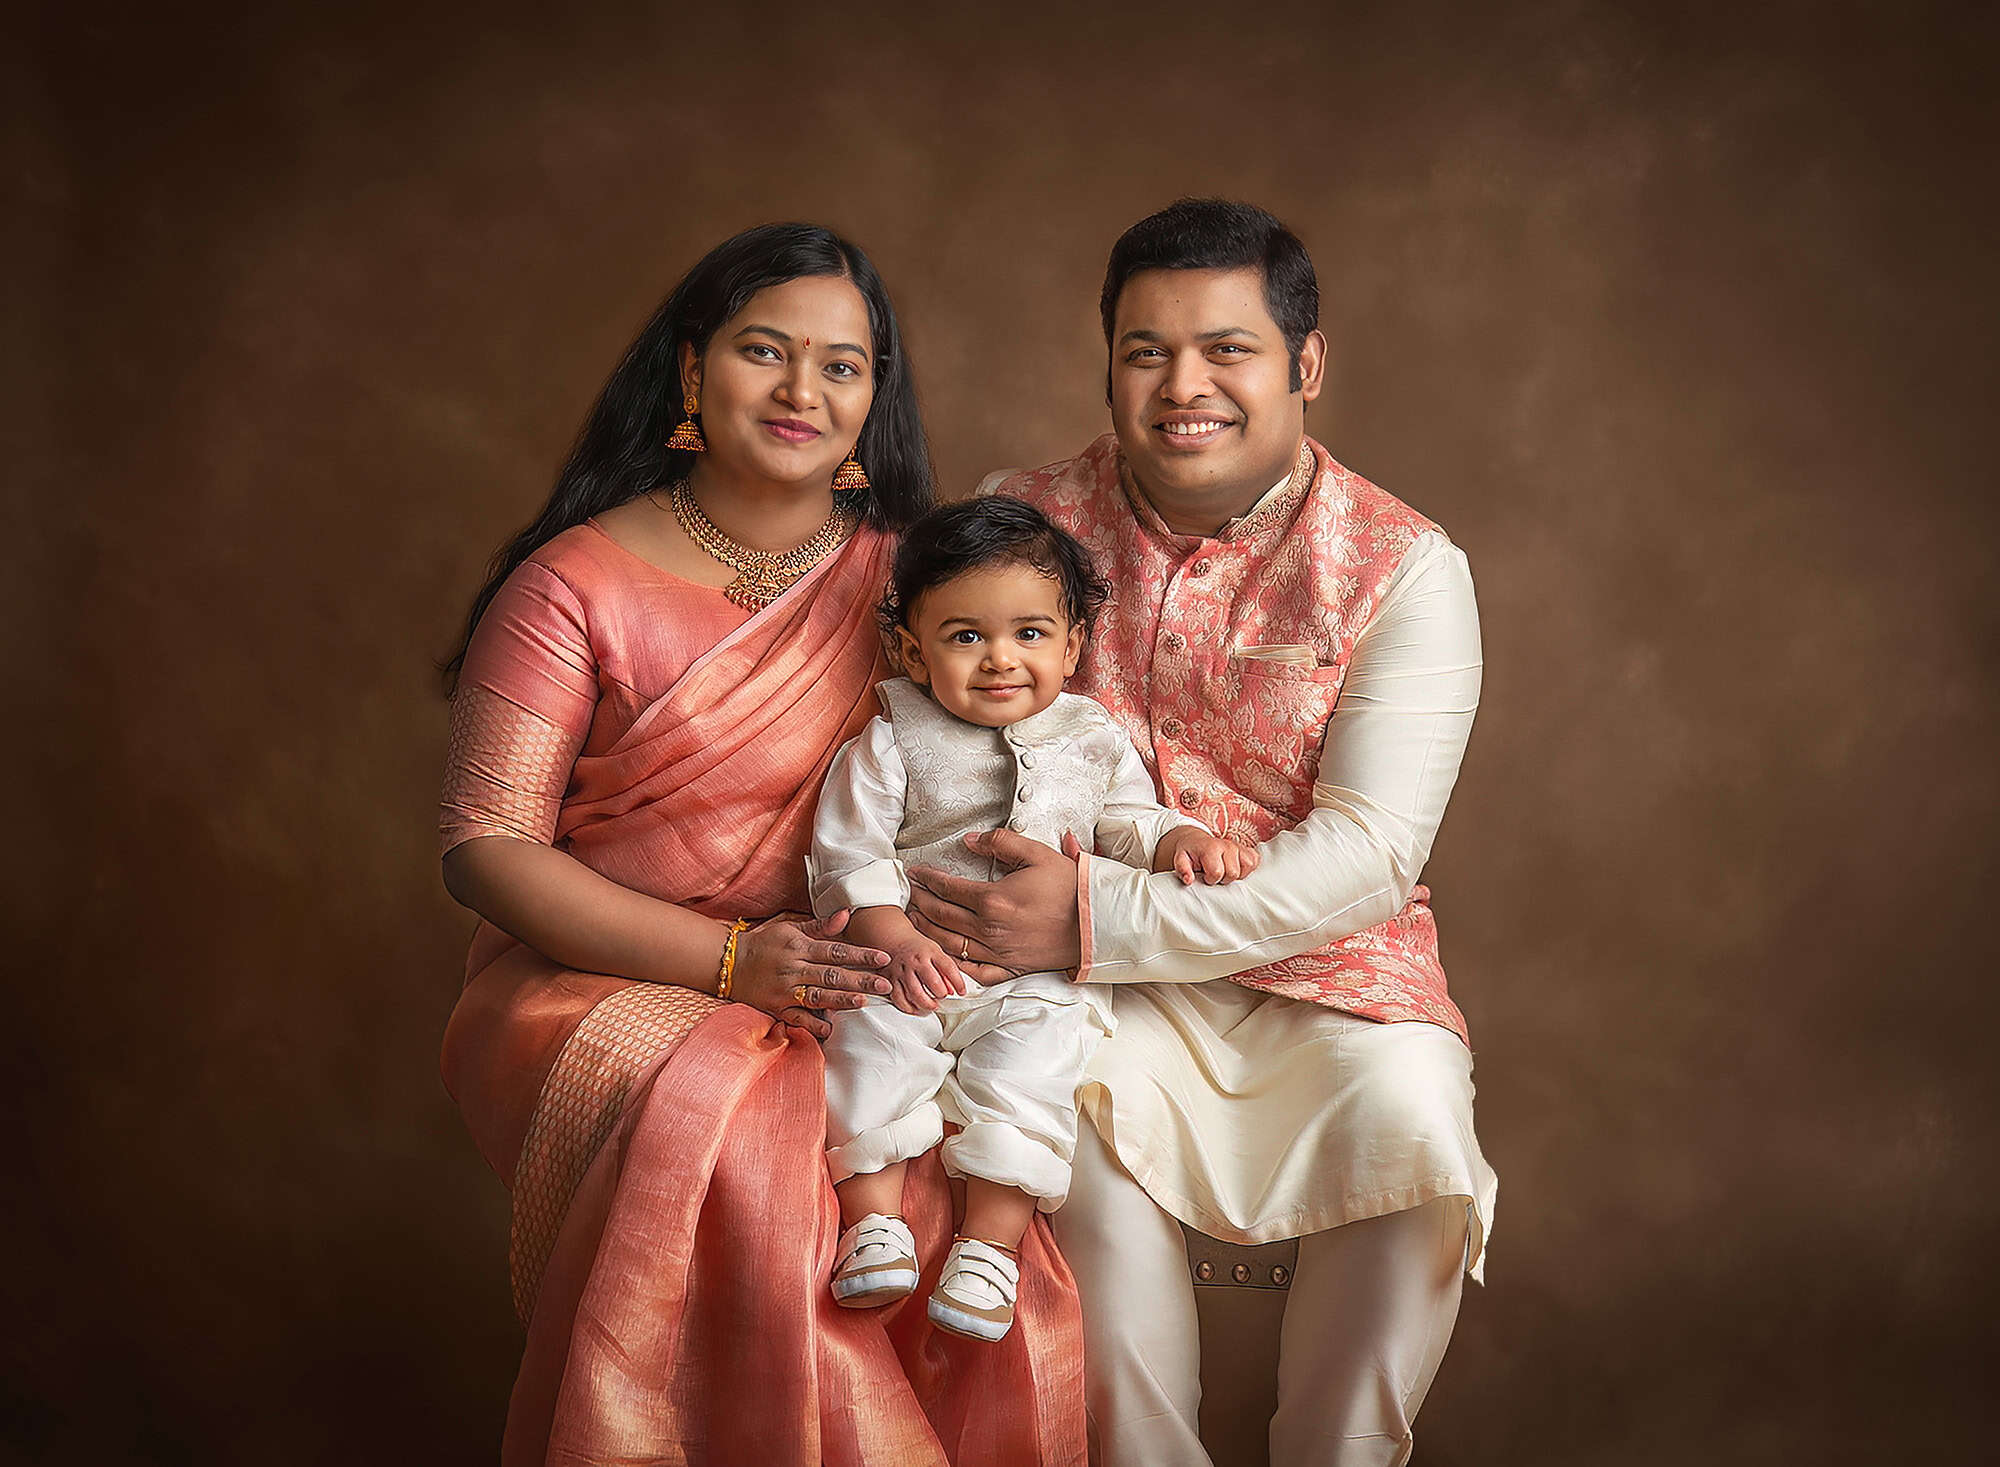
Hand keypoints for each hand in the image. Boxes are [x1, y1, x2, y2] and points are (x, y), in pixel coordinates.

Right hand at [730, 910, 891, 1039]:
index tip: (883, 959)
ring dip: (842, 1000)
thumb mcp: (790, 928)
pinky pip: (797, 1018)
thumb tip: (846, 914)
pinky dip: (813, 1023)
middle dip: (860, 980)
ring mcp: (785, 990)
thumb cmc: (765, 943)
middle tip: (885, 985)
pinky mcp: (776, 1008)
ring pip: (818, 996)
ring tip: (864, 1002)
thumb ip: (820, 926)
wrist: (729, 963)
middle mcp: (793, 969)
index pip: (836, 951)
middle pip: (832, 975)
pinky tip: (831, 1028)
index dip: (861, 955)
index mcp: (799, 947)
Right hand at [880, 933, 969, 1014]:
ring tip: (932, 1005)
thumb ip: (945, 971)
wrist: (892, 938)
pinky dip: (909, 1007)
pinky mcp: (891, 980)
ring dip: (927, 1004)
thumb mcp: (935, 952)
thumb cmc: (917, 948)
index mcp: (930, 952)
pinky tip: (916, 1007)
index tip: (962, 992)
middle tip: (942, 996)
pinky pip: (899, 999)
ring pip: (916, 994)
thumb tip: (953, 991)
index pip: (949, 968)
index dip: (958, 983)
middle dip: (941, 994)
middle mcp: (916, 961)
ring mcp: (902, 971)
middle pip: (933, 983)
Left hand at [906, 828, 1082, 980]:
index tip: (914, 873)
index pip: (947, 888)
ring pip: (949, 944)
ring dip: (926, 931)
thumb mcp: (1038, 854)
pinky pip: (974, 971)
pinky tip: (943, 955)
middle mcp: (989, 929)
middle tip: (908, 894)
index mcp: (993, 900)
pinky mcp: (1010, 968)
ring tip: (913, 920)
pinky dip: (953, 964)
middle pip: (941, 917)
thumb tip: (970, 841)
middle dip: (920, 903)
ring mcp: (998, 952)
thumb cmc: (1070, 887)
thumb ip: (1001, 842)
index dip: (927, 879)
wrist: (1098, 923)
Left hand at [1164, 831, 1261, 885]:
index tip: (1205, 876)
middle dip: (1223, 878)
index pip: (1217, 872)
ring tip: (1225, 871)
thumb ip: (1182, 869)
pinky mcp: (1247, 849)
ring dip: (1236, 874)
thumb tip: (1189, 880)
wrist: (1196, 842)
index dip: (1210, 879)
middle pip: (1233, 873)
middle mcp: (1228, 845)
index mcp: (1211, 847)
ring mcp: (1239, 846)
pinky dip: (1247, 868)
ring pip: (1247, 866)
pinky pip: (1255, 861)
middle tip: (1215, 874)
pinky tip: (1235, 868)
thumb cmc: (1189, 853)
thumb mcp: (1180, 860)